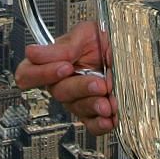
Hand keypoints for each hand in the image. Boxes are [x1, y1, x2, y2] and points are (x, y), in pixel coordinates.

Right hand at [16, 19, 114, 134]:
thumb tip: (33, 52)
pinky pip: (91, 124)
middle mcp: (63, 82)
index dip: (42, 73)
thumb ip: (61, 47)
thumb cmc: (103, 38)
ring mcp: (79, 98)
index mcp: (52, 62)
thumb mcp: (84, 34)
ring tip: (107, 102)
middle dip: (79, 87)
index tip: (64, 67)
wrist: (130, 48)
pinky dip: (100, 124)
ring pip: (76, 109)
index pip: (29, 73)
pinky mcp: (95, 111)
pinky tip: (108, 119)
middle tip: (98, 82)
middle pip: (58, 92)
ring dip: (92, 106)